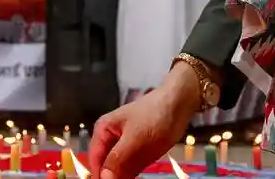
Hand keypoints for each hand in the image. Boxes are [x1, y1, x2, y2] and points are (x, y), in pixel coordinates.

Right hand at [90, 65, 205, 178]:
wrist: (179, 103)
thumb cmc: (155, 117)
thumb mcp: (135, 139)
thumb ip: (117, 160)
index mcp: (103, 131)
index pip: (95, 161)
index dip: (102, 177)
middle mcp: (110, 138)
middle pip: (106, 166)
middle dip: (114, 176)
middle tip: (130, 178)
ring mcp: (124, 144)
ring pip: (118, 168)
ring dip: (124, 176)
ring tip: (137, 172)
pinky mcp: (137, 149)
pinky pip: (130, 166)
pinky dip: (133, 173)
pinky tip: (138, 175)